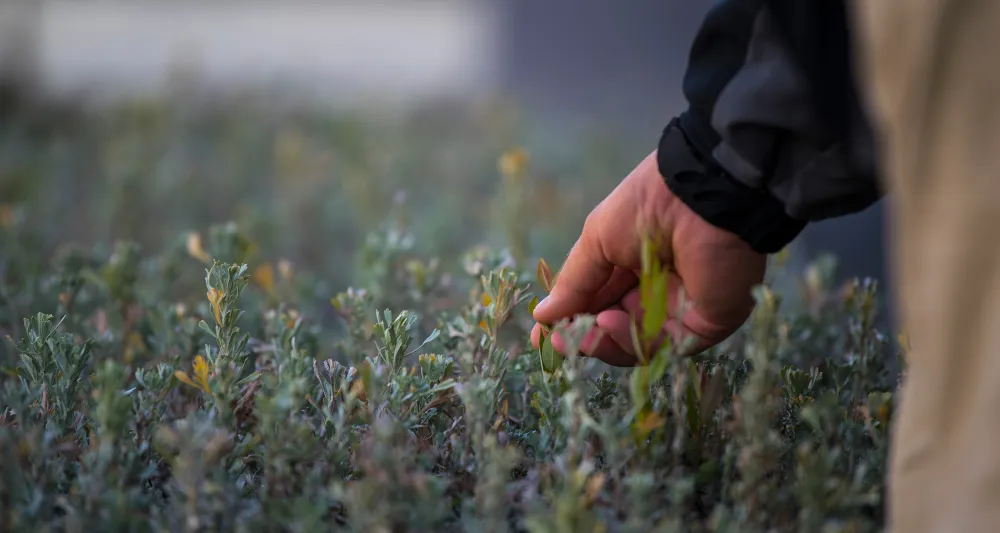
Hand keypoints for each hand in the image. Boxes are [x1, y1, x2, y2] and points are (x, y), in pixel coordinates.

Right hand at [529, 151, 766, 365]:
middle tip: (558, 342)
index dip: (571, 321)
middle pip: (617, 330)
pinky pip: (667, 346)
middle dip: (585, 338)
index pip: (599, 304)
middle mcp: (659, 290)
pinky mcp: (707, 322)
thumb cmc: (646, 205)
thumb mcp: (598, 239)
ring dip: (606, 342)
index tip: (542, 339)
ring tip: (588, 329)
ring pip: (639, 345)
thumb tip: (542, 316)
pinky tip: (610, 322)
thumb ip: (573, 282)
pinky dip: (633, 341)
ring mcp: (683, 308)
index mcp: (634, 266)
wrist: (697, 195)